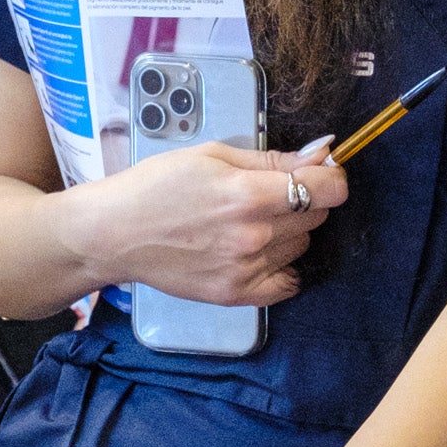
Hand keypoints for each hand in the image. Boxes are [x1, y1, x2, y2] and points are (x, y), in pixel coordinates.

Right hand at [70, 140, 347, 308]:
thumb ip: (272, 159)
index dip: (331, 176)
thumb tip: (322, 152)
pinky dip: (283, 267)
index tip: (322, 172)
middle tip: (270, 193)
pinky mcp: (237, 294)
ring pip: (301, 246)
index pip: (327, 189)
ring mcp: (246, 269)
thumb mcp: (213, 155)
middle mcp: (253, 236)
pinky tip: (261, 252)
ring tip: (250, 221)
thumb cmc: (157, 186)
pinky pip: (287, 284)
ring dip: (289, 231)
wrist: (114, 233)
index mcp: (248, 194)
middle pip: (316, 217)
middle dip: (304, 199)